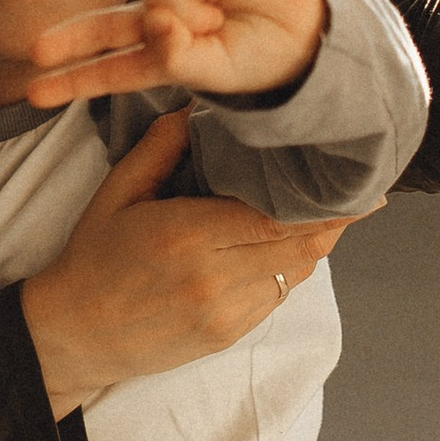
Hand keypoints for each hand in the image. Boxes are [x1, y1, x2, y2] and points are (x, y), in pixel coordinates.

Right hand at [20, 108, 367, 421]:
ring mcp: (224, 313)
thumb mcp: (118, 192)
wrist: (73, 335)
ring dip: (316, 245)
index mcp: (187, 236)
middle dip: (334, 221)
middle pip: (298, 247)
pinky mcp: (226, 336)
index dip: (323, 203)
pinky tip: (289, 246)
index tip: (356, 183)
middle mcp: (213, 279)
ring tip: (335, 215)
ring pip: (294, 274)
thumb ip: (161, 146)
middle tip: (366, 193)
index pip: (277, 217)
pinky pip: (275, 297)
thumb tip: (196, 105)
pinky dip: (287, 270)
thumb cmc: (93, 257)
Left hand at [27, 0, 329, 106]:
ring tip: (215, 20)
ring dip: (181, 11)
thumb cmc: (265, 60)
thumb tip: (153, 20)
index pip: (111, 72)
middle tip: (36, 50)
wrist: (309, 30)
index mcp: (166, 61)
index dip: (74, 82)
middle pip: (107, 30)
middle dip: (73, 42)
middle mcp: (164, 24)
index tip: (35, 92)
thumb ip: (181, 55)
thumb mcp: (217, 70)